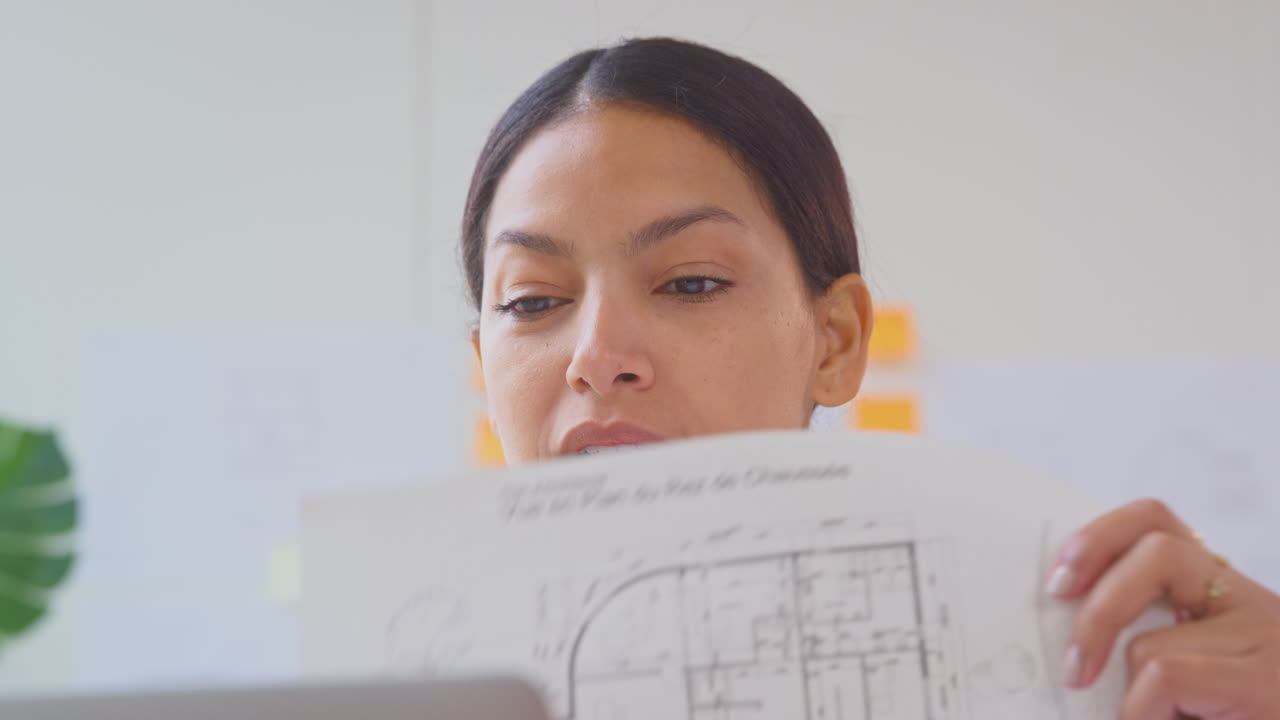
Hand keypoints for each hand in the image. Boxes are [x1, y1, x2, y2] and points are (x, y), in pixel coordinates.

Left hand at [1047, 498, 1279, 718]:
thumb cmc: (1232, 709)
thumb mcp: (1188, 679)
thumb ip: (1142, 644)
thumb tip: (1067, 649)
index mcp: (1222, 595)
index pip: (1157, 524)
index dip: (1099, 537)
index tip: (1059, 580)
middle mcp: (1250, 605)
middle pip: (1157, 550)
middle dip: (1097, 608)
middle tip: (1073, 666)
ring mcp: (1264, 641)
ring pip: (1150, 642)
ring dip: (1127, 694)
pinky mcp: (1265, 683)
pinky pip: (1167, 678)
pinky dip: (1140, 715)